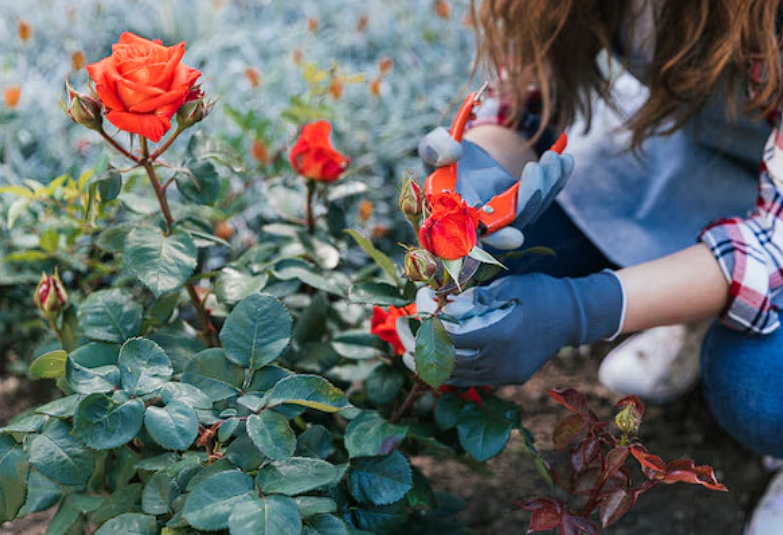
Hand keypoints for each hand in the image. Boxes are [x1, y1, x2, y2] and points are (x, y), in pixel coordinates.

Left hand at [401, 271, 624, 385]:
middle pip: (449, 363)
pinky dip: (454, 370)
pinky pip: (474, 379)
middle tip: (403, 338)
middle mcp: (502, 360)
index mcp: (500, 334)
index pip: (451, 338)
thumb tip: (443, 307)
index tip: (418, 313)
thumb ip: (475, 298)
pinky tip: (439, 358)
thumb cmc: (541, 292)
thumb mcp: (507, 285)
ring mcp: (507, 374)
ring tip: (412, 352)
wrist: (574, 316)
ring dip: (433, 364)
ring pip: (459, 377)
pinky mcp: (510, 379)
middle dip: (422, 350)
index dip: (430, 327)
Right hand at [418, 127, 574, 249]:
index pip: (475, 239)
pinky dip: (557, 179)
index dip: (493, 241)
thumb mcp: (434, 147)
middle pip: (513, 225)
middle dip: (529, 200)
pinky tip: (565, 159)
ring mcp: (507, 217)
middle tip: (535, 168)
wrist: (464, 152)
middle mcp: (484, 225)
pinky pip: (545, 197)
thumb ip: (435, 149)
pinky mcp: (524, 206)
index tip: (513, 236)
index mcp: (456, 219)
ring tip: (553, 156)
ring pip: (533, 210)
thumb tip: (454, 153)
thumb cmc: (444, 156)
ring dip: (547, 185)